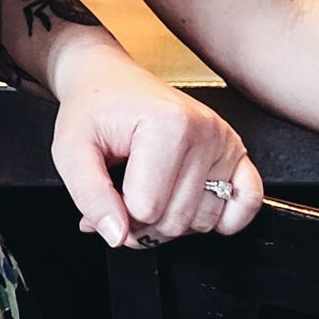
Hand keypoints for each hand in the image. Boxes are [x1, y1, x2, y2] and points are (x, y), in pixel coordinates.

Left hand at [48, 36, 261, 245]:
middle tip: (123, 197)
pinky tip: (193, 204)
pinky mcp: (236, 152)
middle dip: (142, 223)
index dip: (118, 212)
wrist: (110, 83)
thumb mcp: (71, 150)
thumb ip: (90, 196)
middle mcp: (204, 131)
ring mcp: (225, 141)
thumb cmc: (93, 111)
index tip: (108, 191)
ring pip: (204, 222)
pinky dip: (223, 218)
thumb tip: (116, 235)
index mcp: (166, 125)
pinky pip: (246, 203)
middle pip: (176, 221)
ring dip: (173, 221)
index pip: (146, 210)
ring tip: (149, 192)